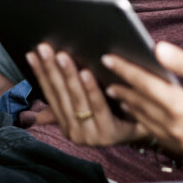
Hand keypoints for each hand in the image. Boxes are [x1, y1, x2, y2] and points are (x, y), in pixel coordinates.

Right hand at [26, 43, 147, 145]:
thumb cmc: (118, 113)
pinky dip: (90, 89)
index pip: (50, 94)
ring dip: (68, 76)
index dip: (40, 73)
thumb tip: (37, 111)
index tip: (32, 53)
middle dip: (51, 69)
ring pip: (76, 99)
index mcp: (67, 125)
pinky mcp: (109, 134)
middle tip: (44, 48)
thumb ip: (67, 104)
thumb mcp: (89, 108)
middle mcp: (75, 133)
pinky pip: (98, 106)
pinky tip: (86, 72)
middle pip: (61, 94)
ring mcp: (91, 135)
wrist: (150, 129)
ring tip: (62, 56)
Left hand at [104, 42, 182, 157]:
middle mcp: (177, 128)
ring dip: (132, 108)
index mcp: (181, 106)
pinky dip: (147, 123)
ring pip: (148, 123)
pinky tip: (144, 116)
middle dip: (123, 90)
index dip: (125, 69)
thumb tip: (156, 48)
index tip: (108, 58)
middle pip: (141, 106)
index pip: (145, 84)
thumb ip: (182, 62)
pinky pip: (160, 136)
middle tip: (105, 76)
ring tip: (119, 95)